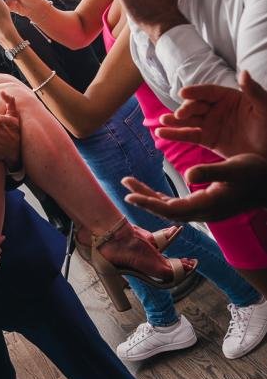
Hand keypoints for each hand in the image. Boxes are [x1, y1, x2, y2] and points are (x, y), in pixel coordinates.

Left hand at [123, 155, 266, 221]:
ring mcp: (205, 210)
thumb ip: (211, 171)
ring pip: (171, 207)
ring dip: (150, 197)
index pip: (171, 208)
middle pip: (166, 210)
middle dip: (144, 198)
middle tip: (124, 184)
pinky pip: (179, 204)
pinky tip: (154, 192)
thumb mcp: (235, 167)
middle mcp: (203, 211)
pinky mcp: (207, 204)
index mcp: (208, 204)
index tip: (129, 194)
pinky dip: (163, 198)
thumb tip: (186, 175)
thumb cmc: (256, 173)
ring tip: (131, 184)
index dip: (149, 203)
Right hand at [155, 71, 266, 158]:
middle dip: (186, 109)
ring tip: (162, 122)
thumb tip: (243, 72)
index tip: (183, 93)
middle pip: (197, 105)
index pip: (209, 91)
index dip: (196, 92)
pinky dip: (175, 134)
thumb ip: (254, 90)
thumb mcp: (264, 106)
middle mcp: (217, 108)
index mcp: (229, 96)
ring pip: (190, 120)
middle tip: (180, 115)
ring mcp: (211, 123)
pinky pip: (189, 135)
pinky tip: (161, 133)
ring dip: (175, 120)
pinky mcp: (207, 139)